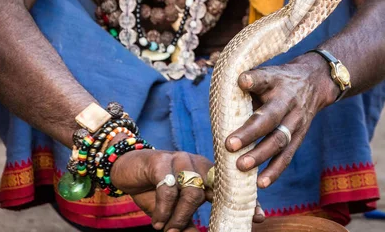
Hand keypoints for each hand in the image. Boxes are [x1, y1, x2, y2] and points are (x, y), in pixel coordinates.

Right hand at [110, 149, 264, 231]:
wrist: (125, 168)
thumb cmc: (153, 189)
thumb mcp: (172, 209)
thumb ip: (188, 222)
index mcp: (205, 172)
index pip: (229, 186)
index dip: (245, 199)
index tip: (259, 217)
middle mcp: (197, 163)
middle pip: (212, 188)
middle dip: (206, 213)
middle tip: (183, 231)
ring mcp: (180, 159)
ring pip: (193, 190)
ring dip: (180, 216)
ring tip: (169, 230)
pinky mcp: (161, 161)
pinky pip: (169, 188)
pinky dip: (164, 210)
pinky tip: (158, 222)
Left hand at [225, 53, 338, 188]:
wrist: (313, 83)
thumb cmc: (277, 81)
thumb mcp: (266, 74)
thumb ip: (247, 85)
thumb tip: (220, 98)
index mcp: (275, 81)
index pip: (265, 78)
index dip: (254, 80)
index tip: (242, 81)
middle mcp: (288, 101)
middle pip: (270, 117)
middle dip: (250, 132)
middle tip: (230, 144)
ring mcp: (296, 121)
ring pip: (279, 140)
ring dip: (260, 155)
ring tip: (241, 166)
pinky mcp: (299, 137)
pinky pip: (287, 156)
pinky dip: (274, 171)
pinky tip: (261, 183)